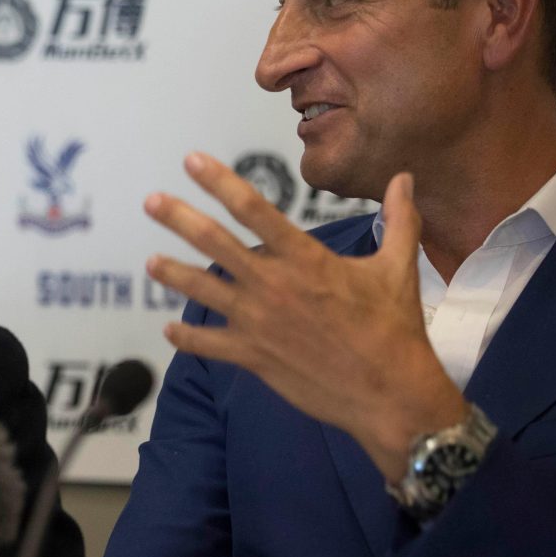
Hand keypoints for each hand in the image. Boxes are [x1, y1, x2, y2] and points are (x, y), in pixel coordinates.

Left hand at [145, 152, 466, 480]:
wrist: (391, 396)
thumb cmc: (395, 330)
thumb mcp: (398, 269)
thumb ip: (399, 219)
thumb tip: (405, 178)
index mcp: (305, 259)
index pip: (254, 209)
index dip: (219, 181)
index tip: (191, 160)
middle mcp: (274, 285)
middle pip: (215, 243)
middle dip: (179, 218)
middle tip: (151, 200)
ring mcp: (259, 322)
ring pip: (203, 291)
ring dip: (173, 274)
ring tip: (150, 263)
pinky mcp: (254, 357)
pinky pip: (210, 345)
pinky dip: (188, 338)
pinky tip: (169, 331)